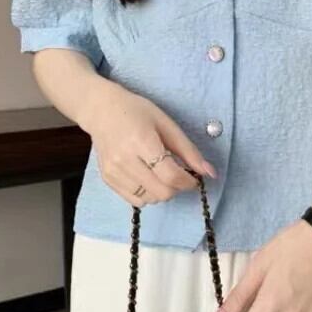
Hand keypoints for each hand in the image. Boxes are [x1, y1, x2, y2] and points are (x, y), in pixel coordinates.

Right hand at [81, 80, 215, 205]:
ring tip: (161, 173)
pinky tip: (148, 178)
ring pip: (150, 200)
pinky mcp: (107, 179)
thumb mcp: (167, 124)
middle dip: (177, 188)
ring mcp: (113, 172)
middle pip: (161, 192)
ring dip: (162, 191)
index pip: (171, 176)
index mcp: (142, 142)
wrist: (101, 110)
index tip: (195, 178)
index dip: (189, 182)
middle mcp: (125, 160)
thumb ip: (189, 151)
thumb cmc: (137, 112)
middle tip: (179, 175)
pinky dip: (147, 194)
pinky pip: (135, 200)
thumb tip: (210, 173)